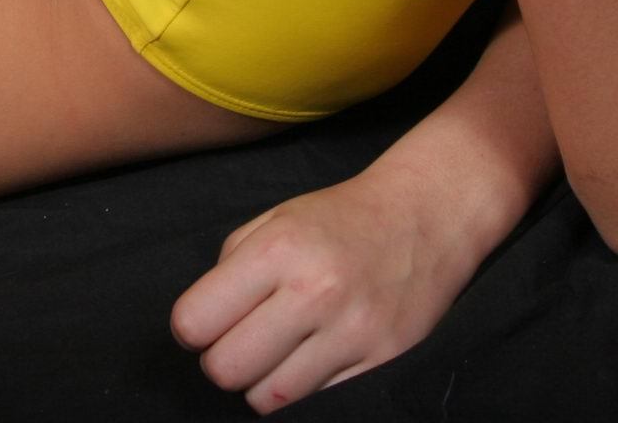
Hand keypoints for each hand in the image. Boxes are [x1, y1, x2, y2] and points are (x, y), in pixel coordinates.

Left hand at [170, 164, 497, 412]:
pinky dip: (304, 388)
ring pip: (268, 398)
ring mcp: (352, 331)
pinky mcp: (383, 360)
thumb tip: (200, 326)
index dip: (192, 328)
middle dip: (223, 361)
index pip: (195, 321)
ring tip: (279, 351)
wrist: (426, 216)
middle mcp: (314, 292)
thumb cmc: (340, 220)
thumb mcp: (275, 219)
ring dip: (263, 381)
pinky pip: (317, 402)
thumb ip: (230, 267)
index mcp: (278, 249)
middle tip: (241, 342)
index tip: (206, 323)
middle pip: (226, 370)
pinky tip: (313, 357)